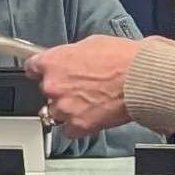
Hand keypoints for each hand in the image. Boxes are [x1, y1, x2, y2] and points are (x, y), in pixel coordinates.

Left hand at [24, 34, 146, 136]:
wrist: (142, 79)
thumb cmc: (123, 59)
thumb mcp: (91, 44)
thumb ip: (71, 55)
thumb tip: (69, 59)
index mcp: (53, 62)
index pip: (32, 68)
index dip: (41, 70)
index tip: (44, 73)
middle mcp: (53, 85)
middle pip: (46, 91)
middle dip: (60, 89)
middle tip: (79, 86)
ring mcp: (64, 107)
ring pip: (55, 112)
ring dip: (67, 108)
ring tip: (87, 102)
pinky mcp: (78, 125)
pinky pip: (68, 130)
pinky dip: (77, 126)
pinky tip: (90, 116)